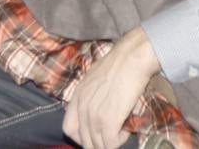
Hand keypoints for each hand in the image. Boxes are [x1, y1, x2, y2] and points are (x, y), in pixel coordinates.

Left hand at [63, 27, 158, 148]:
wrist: (130, 58)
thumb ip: (90, 97)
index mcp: (77, 97)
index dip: (81, 137)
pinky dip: (119, 141)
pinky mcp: (108, 121)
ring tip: (121, 130)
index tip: (95, 136)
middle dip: (97, 143)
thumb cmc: (117, 65)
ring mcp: (93, 115)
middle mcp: (81, 108)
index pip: (68, 129)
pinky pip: (110, 144)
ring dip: (110, 142)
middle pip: (83, 141)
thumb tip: (97, 110)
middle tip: (112, 136)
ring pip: (97, 145)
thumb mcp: (94, 80)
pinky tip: (126, 129)